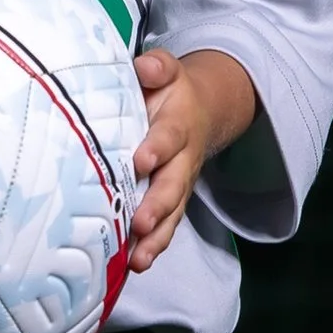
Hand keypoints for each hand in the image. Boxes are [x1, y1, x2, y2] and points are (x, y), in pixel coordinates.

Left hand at [126, 48, 257, 272]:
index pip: (169, 136)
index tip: (141, 160)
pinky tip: (135, 265)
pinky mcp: (170, 203)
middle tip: (140, 223)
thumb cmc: (167, 92)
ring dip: (156, 237)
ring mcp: (178, 185)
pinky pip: (165, 228)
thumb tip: (145, 68)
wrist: (197, 111)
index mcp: (178, 124)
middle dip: (157, 205)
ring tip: (139, 258)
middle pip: (173, 185)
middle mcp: (182, 160)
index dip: (157, 148)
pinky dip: (152, 247)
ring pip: (172, 214)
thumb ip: (157, 68)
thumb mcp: (165, 71)